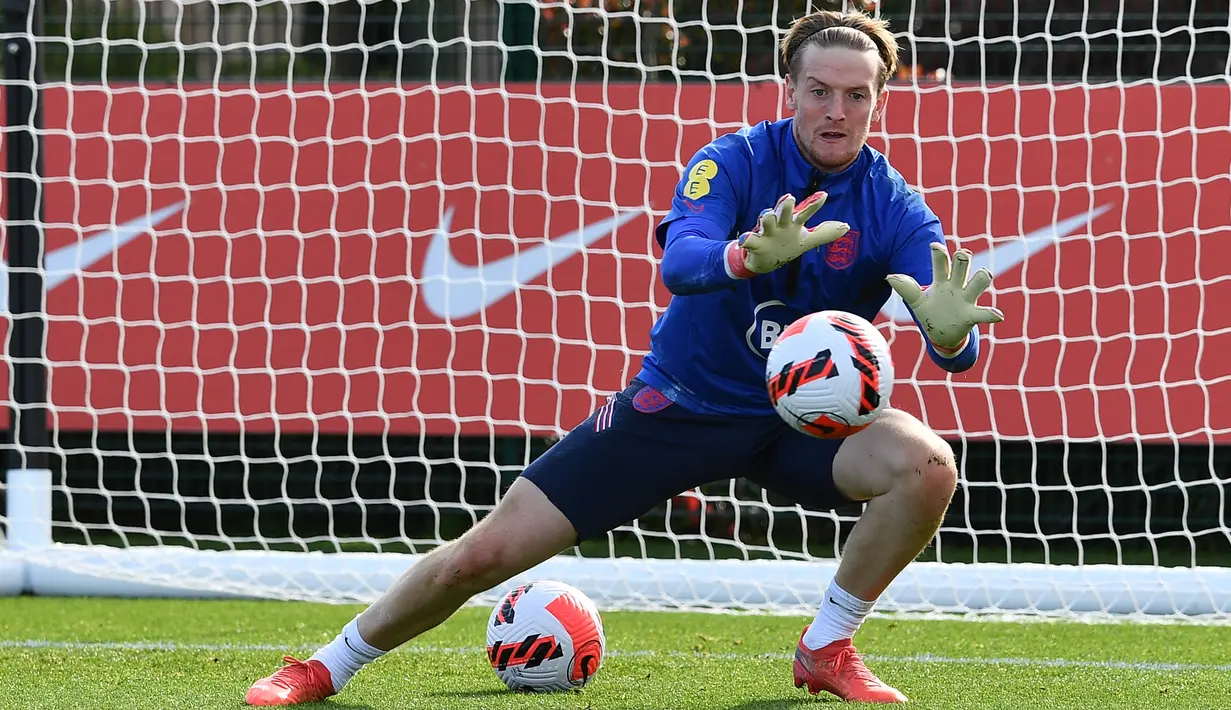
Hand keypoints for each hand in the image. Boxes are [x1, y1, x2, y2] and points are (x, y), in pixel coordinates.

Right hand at [726, 192, 850, 276]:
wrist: (763, 260)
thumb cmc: (785, 245)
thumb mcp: (806, 240)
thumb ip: (825, 233)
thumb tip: (847, 227)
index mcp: (793, 223)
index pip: (805, 212)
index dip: (814, 204)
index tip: (824, 195)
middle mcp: (780, 224)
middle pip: (784, 212)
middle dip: (786, 205)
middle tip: (789, 198)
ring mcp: (766, 233)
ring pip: (766, 221)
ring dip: (766, 218)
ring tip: (767, 214)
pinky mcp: (755, 244)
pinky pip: (749, 241)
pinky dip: (746, 240)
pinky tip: (744, 239)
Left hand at [886, 242, 1003, 350]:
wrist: (942, 335)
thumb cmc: (931, 312)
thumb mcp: (917, 302)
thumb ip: (907, 289)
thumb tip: (889, 277)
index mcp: (942, 281)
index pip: (942, 263)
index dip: (939, 254)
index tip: (934, 246)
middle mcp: (957, 286)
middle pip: (963, 265)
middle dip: (963, 258)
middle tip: (962, 254)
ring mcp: (966, 300)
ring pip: (979, 283)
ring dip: (982, 278)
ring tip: (984, 275)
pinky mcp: (972, 315)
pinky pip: (984, 313)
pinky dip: (992, 314)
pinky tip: (998, 315)